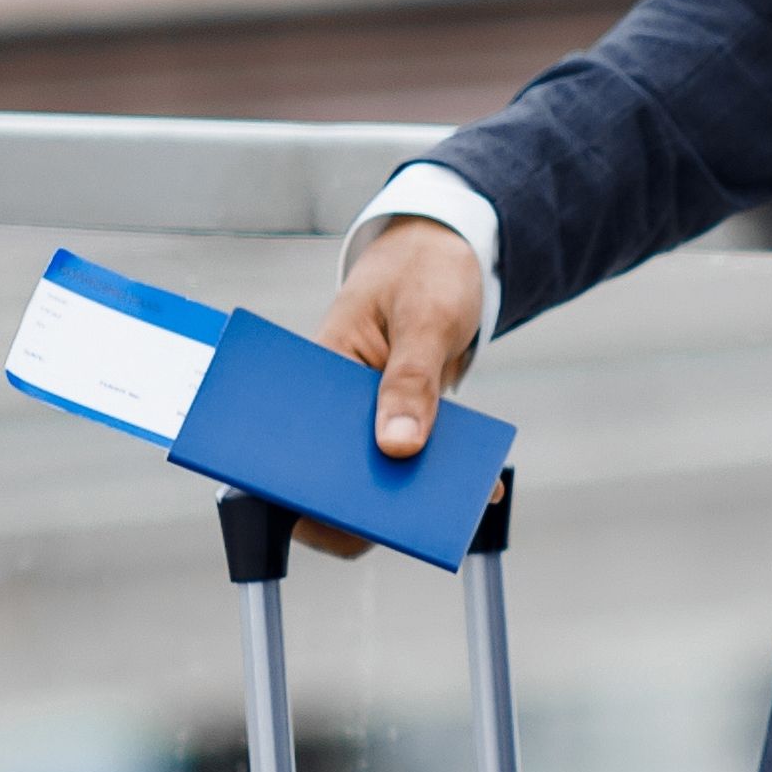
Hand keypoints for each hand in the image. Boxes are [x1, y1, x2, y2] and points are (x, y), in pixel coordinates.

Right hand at [300, 214, 489, 562]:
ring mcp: (368, 419)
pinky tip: (480, 488)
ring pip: (379, 477)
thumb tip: (398, 448)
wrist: (446, 255)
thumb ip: (411, 380)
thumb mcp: (424, 317)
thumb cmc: (422, 274)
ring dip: (412, 495)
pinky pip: (419, 463)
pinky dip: (446, 477)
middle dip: (366, 499)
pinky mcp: (404, 425)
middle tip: (408, 516)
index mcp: (312, 370)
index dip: (302, 478)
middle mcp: (332, 403)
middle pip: (334, 471)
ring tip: (455, 505)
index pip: (291, 438)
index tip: (332, 504)